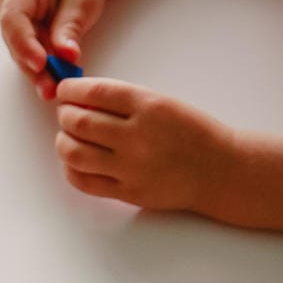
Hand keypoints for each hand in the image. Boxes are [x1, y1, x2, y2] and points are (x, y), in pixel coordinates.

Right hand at [0, 0, 109, 98]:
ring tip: (55, 90)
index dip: (24, 43)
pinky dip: (46, 72)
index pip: (13, 18)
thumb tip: (65, 55)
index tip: (40, 63)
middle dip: (33, 67)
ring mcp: (15, 26)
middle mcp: (9, 8)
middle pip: (15, 42)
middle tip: (51, 88)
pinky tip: (56, 83)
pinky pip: (32, 59)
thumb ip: (70, 25)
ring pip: (22, 56)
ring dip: (39, 75)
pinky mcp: (24, 41)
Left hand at [53, 78, 237, 210]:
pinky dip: (70, 168)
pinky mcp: (128, 192)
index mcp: (150, 106)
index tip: (64, 91)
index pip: (96, 92)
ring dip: (62, 141)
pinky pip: (83, 181)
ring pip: (74, 153)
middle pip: (79, 122)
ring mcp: (131, 167)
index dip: (71, 90)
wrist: (220, 170)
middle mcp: (138, 136)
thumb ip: (125, 101)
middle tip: (65, 114)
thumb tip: (80, 98)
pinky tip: (75, 161)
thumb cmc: (191, 133)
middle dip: (64, 115)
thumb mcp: (164, 104)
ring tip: (68, 137)